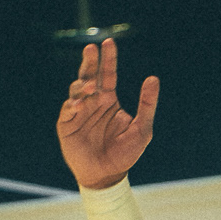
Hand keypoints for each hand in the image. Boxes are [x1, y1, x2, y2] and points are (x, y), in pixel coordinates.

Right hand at [56, 38, 158, 189]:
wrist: (107, 176)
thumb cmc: (125, 154)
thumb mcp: (142, 129)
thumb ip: (147, 105)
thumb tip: (153, 79)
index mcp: (108, 100)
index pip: (108, 74)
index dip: (108, 59)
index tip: (109, 43)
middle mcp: (92, 102)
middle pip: (90, 76)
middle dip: (90, 62)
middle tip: (92, 48)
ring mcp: (78, 111)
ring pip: (77, 90)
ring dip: (83, 85)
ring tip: (91, 87)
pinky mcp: (67, 124)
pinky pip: (68, 110)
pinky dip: (73, 105)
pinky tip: (79, 103)